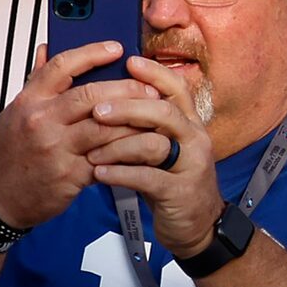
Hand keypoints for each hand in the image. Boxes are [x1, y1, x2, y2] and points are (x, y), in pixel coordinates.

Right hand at [0, 42, 151, 230]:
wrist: (0, 196)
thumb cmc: (13, 151)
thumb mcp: (16, 112)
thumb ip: (37, 83)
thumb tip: (47, 48)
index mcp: (29, 100)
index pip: (61, 67)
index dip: (91, 53)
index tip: (117, 48)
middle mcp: (41, 120)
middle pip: (90, 95)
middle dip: (126, 89)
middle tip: (150, 88)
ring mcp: (56, 148)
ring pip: (105, 127)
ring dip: (135, 121)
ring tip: (156, 116)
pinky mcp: (71, 174)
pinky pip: (109, 158)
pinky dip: (130, 150)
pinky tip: (146, 145)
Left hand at [81, 57, 222, 251]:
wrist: (195, 225)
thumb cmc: (170, 181)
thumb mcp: (160, 146)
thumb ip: (141, 122)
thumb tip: (108, 91)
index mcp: (187, 124)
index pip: (176, 89)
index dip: (154, 73)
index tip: (128, 61)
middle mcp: (194, 140)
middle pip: (164, 111)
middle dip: (127, 107)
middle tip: (96, 111)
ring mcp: (191, 165)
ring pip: (155, 144)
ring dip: (117, 145)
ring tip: (91, 151)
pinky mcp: (181, 192)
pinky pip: (148, 178)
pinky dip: (120, 174)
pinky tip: (99, 174)